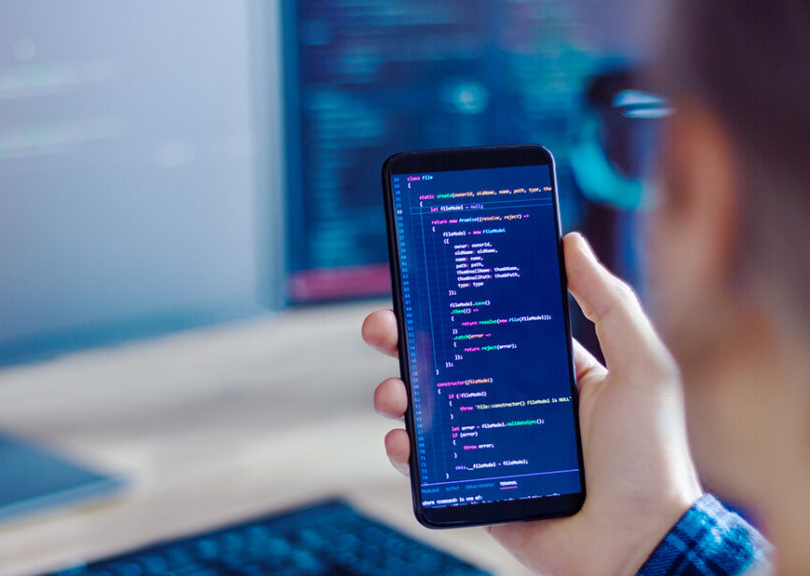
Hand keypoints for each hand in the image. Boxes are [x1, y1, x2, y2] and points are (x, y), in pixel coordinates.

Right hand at [361, 232, 702, 575]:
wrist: (637, 545)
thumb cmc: (649, 459)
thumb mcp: (641, 368)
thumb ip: (610, 304)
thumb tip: (571, 243)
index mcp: (545, 369)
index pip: (488, 324)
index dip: (455, 301)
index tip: (426, 277)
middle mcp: (509, 400)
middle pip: (444, 360)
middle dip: (405, 339)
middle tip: (382, 326)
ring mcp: (488, 442)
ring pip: (426, 407)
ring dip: (397, 391)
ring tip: (393, 391)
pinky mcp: (472, 483)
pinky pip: (426, 462)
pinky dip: (403, 448)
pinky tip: (402, 437)